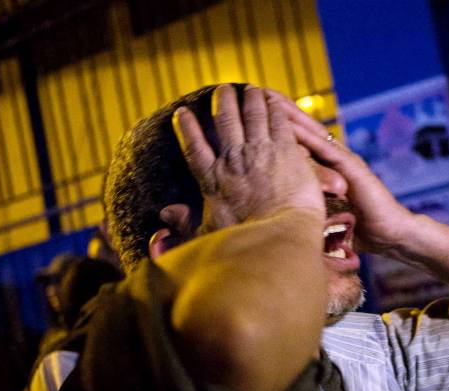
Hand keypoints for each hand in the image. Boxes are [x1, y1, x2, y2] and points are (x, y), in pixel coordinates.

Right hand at [173, 84, 324, 232]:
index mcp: (213, 180)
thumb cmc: (243, 245)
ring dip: (249, 98)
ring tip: (248, 88)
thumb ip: (183, 226)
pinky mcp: (286, 150)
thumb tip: (162, 220)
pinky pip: (278, 120)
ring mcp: (260, 152)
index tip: (182, 112)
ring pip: (252, 114)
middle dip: (222, 102)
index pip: (195, 147)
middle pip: (226, 121)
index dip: (187, 128)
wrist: (278, 238)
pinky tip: (274, 99)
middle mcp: (234, 160)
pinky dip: (274, 107)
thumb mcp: (205, 236)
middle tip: (221, 89)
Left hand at [267, 90, 413, 254]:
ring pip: (312, 134)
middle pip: (304, 130)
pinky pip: (326, 151)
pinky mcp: (353, 171)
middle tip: (256, 91)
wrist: (391, 235)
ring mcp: (344, 163)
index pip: (299, 141)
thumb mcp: (324, 214)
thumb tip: (280, 213)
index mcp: (326, 169)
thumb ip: (307, 205)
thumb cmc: (358, 230)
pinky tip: (290, 125)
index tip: (254, 109)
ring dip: (291, 116)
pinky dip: (307, 137)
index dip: (279, 123)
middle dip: (281, 110)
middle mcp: (334, 160)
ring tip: (269, 99)